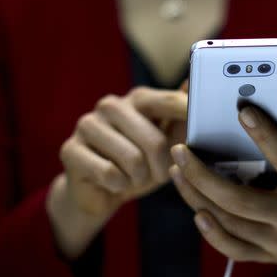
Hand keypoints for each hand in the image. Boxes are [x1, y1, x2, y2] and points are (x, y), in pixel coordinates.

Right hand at [47, 86, 187, 257]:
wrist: (100, 193)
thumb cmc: (141, 165)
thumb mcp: (168, 144)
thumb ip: (181, 118)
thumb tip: (192, 82)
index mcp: (138, 98)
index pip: (170, 101)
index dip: (189, 118)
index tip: (206, 131)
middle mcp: (111, 105)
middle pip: (155, 141)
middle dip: (162, 167)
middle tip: (157, 175)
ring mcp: (87, 125)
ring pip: (133, 160)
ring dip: (140, 179)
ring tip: (134, 178)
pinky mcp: (70, 149)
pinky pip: (109, 174)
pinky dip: (119, 186)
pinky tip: (113, 183)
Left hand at [169, 106, 276, 276]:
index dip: (264, 134)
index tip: (243, 111)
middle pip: (239, 199)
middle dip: (202, 174)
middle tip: (180, 150)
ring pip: (229, 222)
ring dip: (197, 196)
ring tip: (177, 170)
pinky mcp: (266, 255)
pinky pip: (232, 248)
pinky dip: (211, 233)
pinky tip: (196, 211)